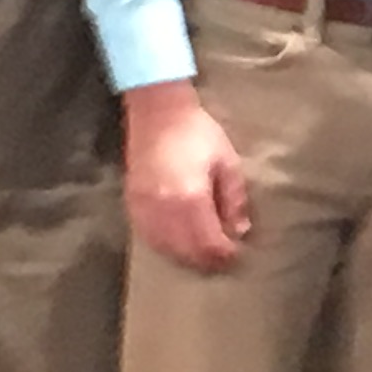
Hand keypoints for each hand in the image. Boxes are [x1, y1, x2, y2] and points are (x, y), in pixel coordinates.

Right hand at [123, 81, 252, 273]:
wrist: (157, 112)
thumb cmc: (197, 133)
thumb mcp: (227, 161)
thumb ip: (234, 198)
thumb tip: (240, 229)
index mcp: (190, 197)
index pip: (208, 242)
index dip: (224, 254)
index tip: (237, 254)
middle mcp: (163, 208)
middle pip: (186, 250)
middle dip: (206, 259)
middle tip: (223, 259)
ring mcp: (143, 207)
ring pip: (165, 248)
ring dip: (185, 256)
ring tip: (202, 254)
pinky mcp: (131, 203)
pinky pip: (147, 236)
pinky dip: (164, 246)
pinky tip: (177, 245)